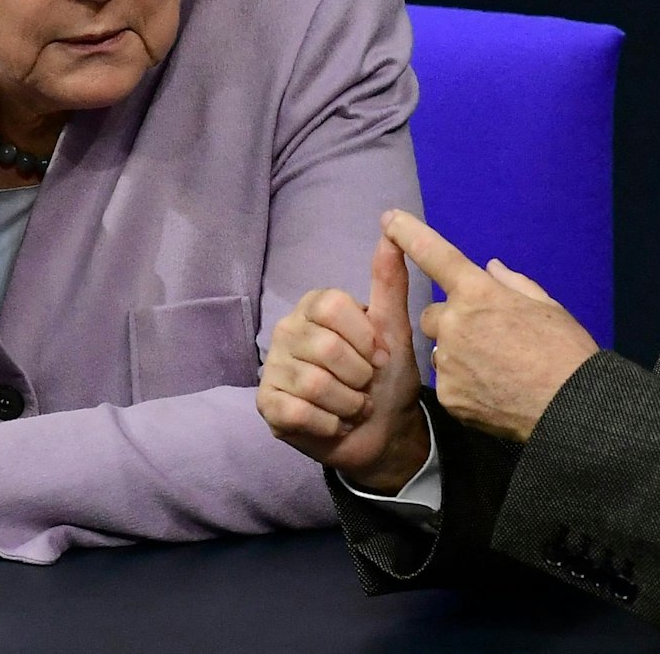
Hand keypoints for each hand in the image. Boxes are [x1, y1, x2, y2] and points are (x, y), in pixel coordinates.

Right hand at [259, 224, 430, 493]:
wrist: (383, 432)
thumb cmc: (386, 377)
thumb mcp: (393, 330)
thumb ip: (389, 282)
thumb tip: (389, 226)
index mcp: (314, 306)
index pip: (332, 306)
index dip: (363, 338)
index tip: (379, 356)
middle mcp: (286, 330)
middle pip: (326, 348)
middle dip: (359, 376)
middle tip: (364, 385)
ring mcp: (272, 368)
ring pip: (314, 384)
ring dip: (348, 403)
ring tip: (353, 405)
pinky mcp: (266, 405)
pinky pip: (298, 412)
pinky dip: (328, 424)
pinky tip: (334, 423)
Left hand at [387, 211, 598, 442]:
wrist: (570, 408)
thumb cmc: (565, 351)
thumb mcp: (546, 306)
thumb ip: (511, 283)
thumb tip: (490, 269)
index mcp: (479, 292)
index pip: (435, 255)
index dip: (409, 233)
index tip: (390, 219)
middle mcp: (455, 322)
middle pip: (434, 315)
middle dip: (454, 321)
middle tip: (488, 338)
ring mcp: (448, 361)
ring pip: (441, 350)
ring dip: (458, 354)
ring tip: (495, 369)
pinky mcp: (448, 395)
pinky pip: (448, 382)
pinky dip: (464, 384)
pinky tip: (492, 391)